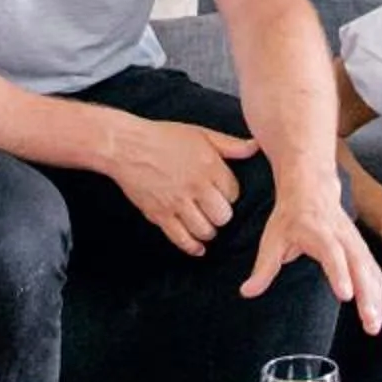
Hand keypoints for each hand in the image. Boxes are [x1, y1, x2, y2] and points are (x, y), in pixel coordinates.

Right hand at [106, 118, 258, 254]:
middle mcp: (196, 186)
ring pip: (205, 230)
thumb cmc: (163, 137)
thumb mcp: (200, 134)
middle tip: (215, 211)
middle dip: (221, 216)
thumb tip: (255, 146)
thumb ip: (230, 145)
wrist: (127, 146)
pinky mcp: (160, 215)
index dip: (229, 195)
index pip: (233, 193)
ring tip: (205, 224)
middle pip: (223, 216)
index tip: (221, 193)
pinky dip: (192, 247)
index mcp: (209, 166)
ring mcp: (177, 203)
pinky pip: (181, 239)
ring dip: (208, 230)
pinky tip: (198, 247)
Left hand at [242, 181, 381, 335]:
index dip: (340, 274)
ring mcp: (356, 242)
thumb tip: (246, 292)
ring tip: (373, 326)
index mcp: (320, 232)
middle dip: (366, 294)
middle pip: (359, 266)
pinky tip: (377, 315)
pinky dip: (379, 293)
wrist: (311, 189)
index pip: (333, 255)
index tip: (346, 295)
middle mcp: (343, 237)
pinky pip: (375, 272)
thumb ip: (263, 267)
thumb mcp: (272, 238)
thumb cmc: (291, 217)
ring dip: (376, 298)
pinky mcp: (362, 250)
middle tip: (368, 321)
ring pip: (371, 271)